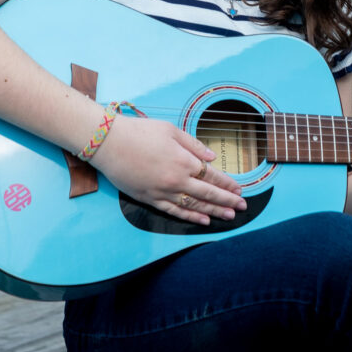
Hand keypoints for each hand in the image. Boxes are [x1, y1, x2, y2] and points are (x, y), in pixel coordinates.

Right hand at [89, 114, 246, 224]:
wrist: (108, 143)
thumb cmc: (139, 132)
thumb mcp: (170, 131)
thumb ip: (193, 145)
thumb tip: (212, 158)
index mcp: (184, 161)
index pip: (212, 176)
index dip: (227, 184)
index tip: (239, 189)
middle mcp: (177, 180)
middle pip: (208, 194)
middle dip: (227, 201)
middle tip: (242, 207)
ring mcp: (163, 192)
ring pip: (194, 206)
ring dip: (214, 212)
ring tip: (230, 216)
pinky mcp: (150, 199)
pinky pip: (175, 211)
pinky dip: (191, 217)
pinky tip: (204, 220)